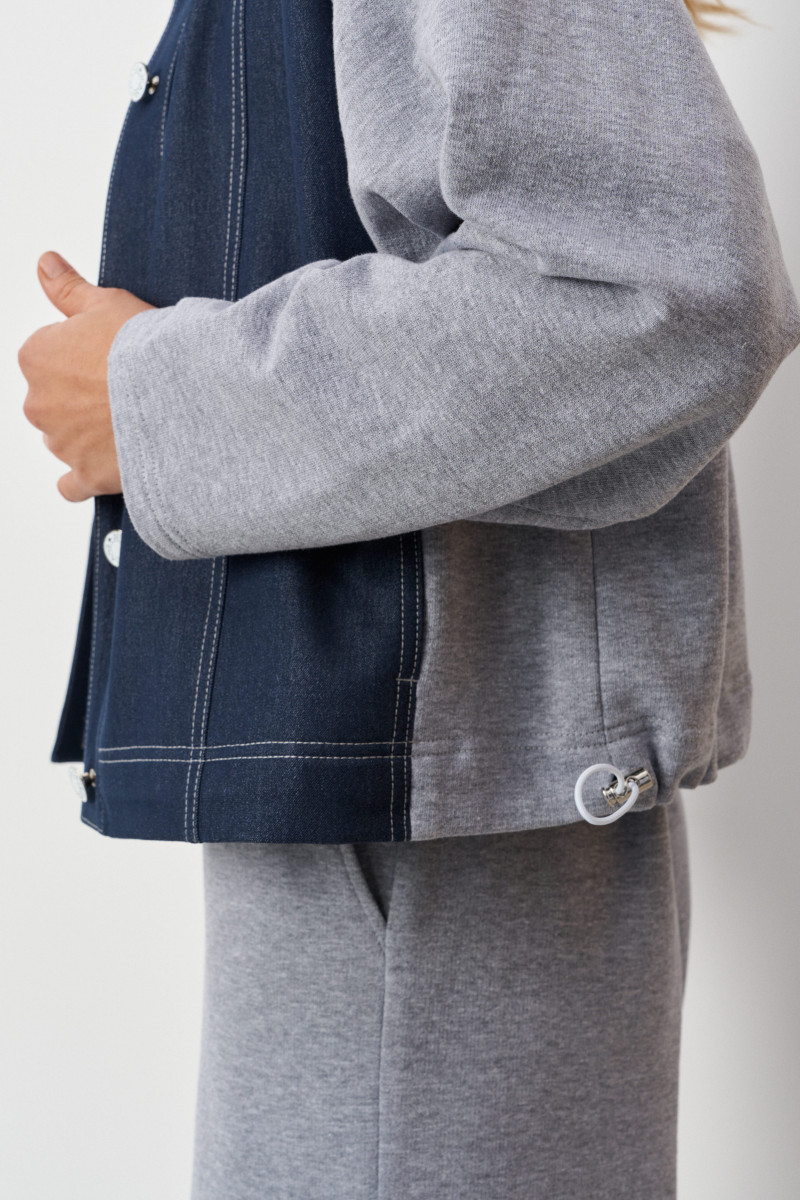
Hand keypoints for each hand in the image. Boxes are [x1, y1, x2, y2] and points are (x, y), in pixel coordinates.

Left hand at [19, 251, 154, 501]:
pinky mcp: (86, 476)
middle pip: (53, 400)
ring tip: (130, 423)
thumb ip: (68, 289)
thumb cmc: (145, 348)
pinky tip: (106, 466)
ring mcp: (62, 443)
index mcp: (36, 357)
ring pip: (64, 439)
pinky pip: (72, 485)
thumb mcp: (107, 303)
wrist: (179, 395)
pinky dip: (85, 478)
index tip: (110, 357)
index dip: (82, 355)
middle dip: (80, 398)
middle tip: (123, 389)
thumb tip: (45, 264)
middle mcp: (38, 403)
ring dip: (87, 434)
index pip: (48, 356)